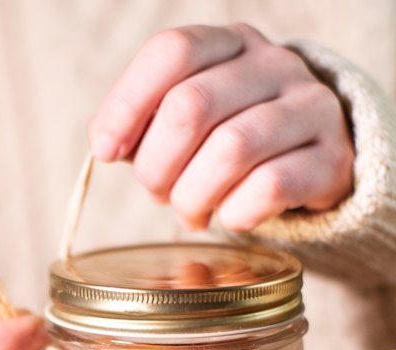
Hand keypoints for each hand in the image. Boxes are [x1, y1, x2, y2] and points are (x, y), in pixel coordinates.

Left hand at [89, 24, 354, 230]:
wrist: (315, 163)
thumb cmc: (234, 142)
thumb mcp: (190, 122)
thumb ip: (146, 124)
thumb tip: (105, 143)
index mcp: (230, 44)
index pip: (171, 53)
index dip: (127, 105)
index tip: (105, 151)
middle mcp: (273, 64)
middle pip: (192, 107)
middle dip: (157, 165)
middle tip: (157, 193)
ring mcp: (309, 107)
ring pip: (231, 149)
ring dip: (193, 196)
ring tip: (191, 212)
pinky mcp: (331, 158)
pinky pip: (269, 186)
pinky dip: (235, 213)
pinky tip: (230, 217)